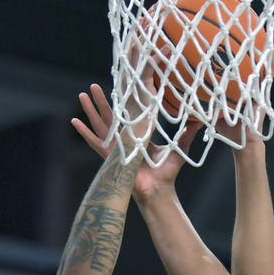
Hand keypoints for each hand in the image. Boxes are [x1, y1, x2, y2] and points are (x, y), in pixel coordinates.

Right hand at [71, 83, 200, 197]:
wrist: (157, 189)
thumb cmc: (167, 172)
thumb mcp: (178, 149)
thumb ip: (186, 135)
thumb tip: (200, 122)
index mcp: (139, 135)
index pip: (129, 113)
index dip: (124, 100)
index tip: (120, 86)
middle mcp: (125, 139)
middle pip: (111, 115)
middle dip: (102, 100)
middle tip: (95, 85)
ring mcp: (115, 147)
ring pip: (100, 124)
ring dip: (91, 110)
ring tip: (83, 95)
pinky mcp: (110, 155)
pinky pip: (94, 142)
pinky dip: (84, 132)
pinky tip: (74, 122)